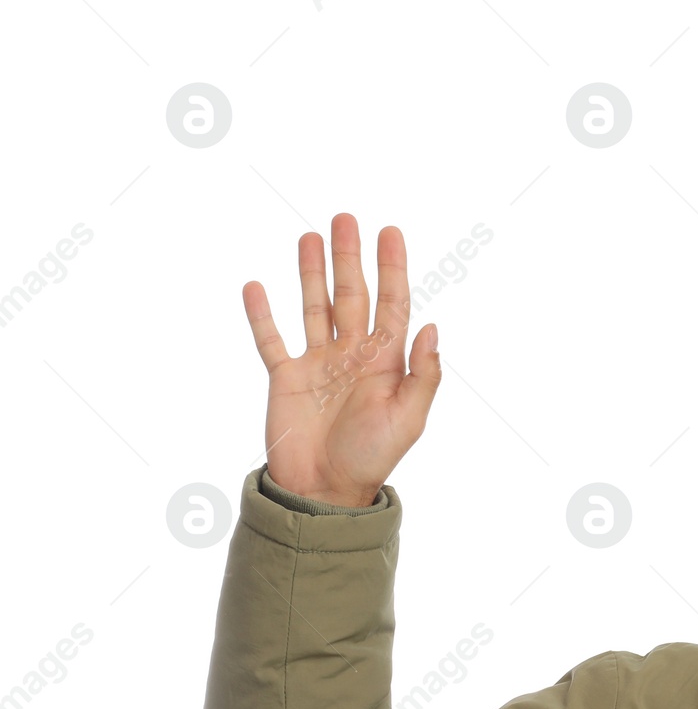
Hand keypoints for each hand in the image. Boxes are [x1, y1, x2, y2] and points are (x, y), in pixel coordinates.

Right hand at [242, 212, 440, 506]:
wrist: (326, 490)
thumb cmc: (371, 458)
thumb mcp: (408, 419)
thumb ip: (423, 375)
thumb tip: (431, 327)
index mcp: (385, 363)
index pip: (391, 304)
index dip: (392, 268)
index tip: (390, 233)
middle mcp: (352, 356)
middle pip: (352, 295)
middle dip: (350, 258)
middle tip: (346, 218)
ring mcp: (317, 364)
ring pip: (315, 307)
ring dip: (312, 273)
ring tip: (310, 236)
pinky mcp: (285, 378)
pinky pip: (270, 339)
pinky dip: (262, 314)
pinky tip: (255, 286)